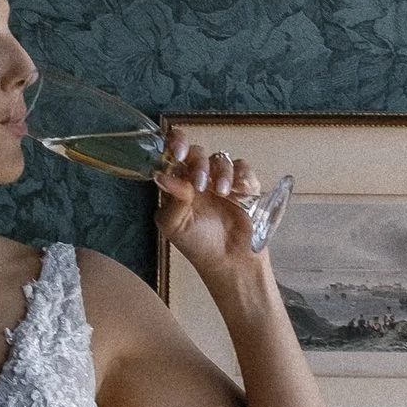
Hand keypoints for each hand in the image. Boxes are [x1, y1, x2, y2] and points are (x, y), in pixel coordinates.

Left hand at [153, 132, 268, 280]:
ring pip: (221, 158)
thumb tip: (161, 174)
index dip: (175, 144)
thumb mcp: (175, 225)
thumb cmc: (198, 245)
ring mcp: (222, 180)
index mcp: (178, 183)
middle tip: (200, 184)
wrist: (229, 262)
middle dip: (198, 164)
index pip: (173, 152)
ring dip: (221, 172)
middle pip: (197, 152)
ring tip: (222, 193)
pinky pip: (243, 169)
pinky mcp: (244, 186)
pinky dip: (242, 176)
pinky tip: (240, 191)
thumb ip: (171, 198)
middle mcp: (199, 178)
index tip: (177, 152)